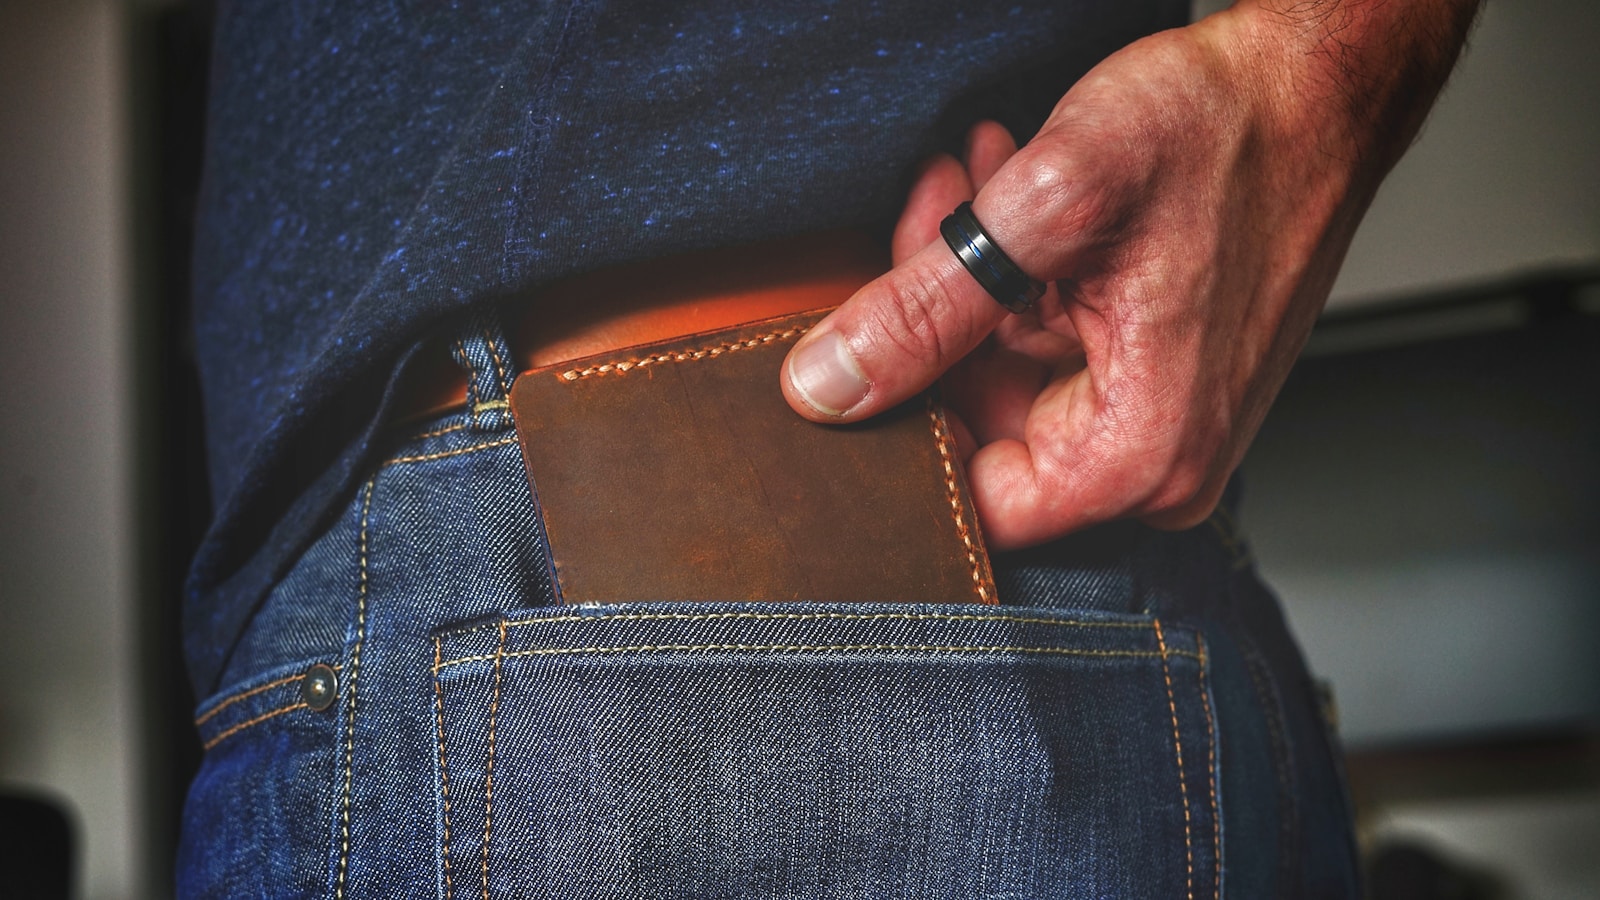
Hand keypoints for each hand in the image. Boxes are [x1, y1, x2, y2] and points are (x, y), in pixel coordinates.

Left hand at [781, 1, 1478, 549]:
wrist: (1318, 84)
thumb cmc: (1228, 133)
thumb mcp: (1051, 207)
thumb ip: (929, 308)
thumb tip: (828, 386)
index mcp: (1135, 456)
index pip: (963, 499)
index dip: (901, 415)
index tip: (869, 331)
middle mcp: (1153, 461)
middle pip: (977, 424)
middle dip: (936, 312)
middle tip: (937, 205)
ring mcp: (1156, 419)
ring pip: (1001, 372)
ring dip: (971, 274)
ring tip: (980, 178)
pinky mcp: (1154, 374)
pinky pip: (1046, 344)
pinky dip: (1016, 272)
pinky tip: (1012, 195)